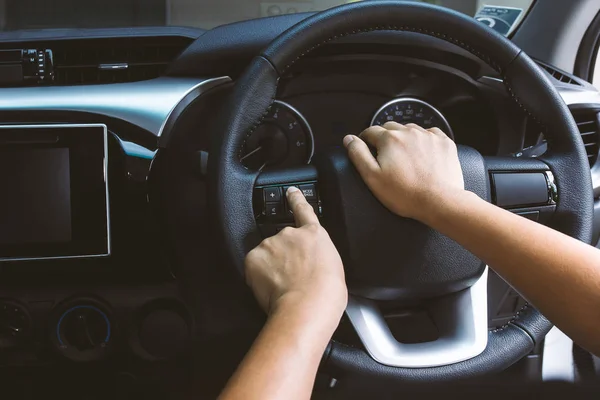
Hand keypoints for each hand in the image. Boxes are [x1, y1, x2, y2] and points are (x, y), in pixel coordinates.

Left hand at [245, 187, 346, 319]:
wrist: (308, 304)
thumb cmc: (326, 293)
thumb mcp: (333, 268)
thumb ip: (318, 257)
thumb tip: (311, 266)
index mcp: (314, 235)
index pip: (303, 209)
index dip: (296, 199)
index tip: (290, 191)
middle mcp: (290, 234)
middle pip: (282, 242)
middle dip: (283, 258)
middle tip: (291, 280)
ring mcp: (270, 244)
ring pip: (267, 255)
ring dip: (271, 268)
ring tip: (283, 288)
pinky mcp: (254, 258)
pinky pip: (254, 267)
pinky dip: (258, 277)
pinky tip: (271, 289)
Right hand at [343, 122, 464, 222]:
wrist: (439, 201)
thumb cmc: (405, 193)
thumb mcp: (372, 177)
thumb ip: (358, 154)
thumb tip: (349, 139)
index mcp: (389, 139)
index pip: (370, 131)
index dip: (365, 140)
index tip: (366, 149)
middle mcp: (409, 132)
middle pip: (391, 128)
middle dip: (384, 138)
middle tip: (385, 156)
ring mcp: (428, 135)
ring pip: (410, 129)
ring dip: (404, 138)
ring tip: (404, 157)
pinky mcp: (444, 142)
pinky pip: (430, 134)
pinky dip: (424, 140)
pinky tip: (422, 155)